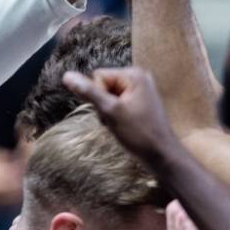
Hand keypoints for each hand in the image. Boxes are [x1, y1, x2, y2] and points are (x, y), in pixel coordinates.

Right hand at [62, 67, 178, 166]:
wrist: (161, 155)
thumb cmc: (140, 134)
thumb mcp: (110, 111)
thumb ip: (88, 92)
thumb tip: (67, 76)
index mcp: (134, 74)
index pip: (98, 76)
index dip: (98, 96)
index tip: (112, 111)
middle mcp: (138, 78)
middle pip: (102, 86)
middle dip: (103, 105)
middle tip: (117, 120)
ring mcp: (140, 91)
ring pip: (107, 98)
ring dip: (108, 113)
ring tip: (121, 125)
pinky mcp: (139, 104)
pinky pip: (116, 106)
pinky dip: (115, 117)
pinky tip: (124, 127)